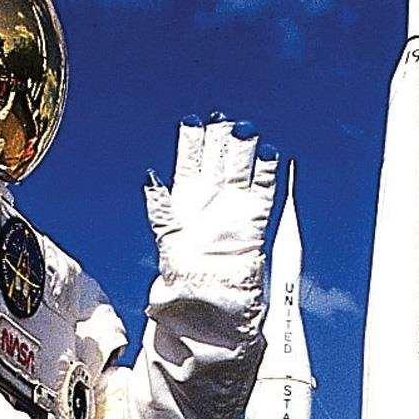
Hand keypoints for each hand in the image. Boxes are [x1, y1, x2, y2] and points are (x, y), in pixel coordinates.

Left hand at [145, 117, 278, 299]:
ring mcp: (233, 207)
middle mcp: (211, 200)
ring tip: (245, 129)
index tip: (194, 121)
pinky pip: (264, 189)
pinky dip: (266, 170)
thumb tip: (150, 178)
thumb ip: (160, 204)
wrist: (209, 298)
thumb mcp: (166, 232)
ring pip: (240, 168)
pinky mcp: (254, 219)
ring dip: (243, 149)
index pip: (190, 161)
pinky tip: (268, 152)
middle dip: (220, 138)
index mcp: (187, 200)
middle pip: (218, 159)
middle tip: (224, 121)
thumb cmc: (184, 273)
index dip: (192, 141)